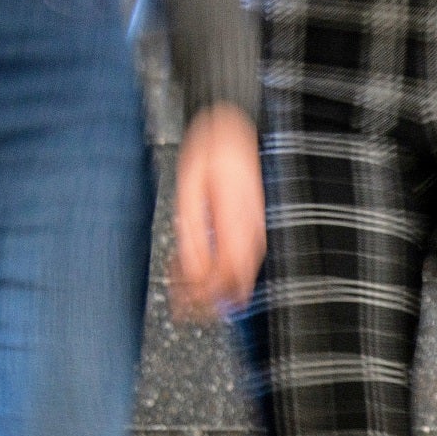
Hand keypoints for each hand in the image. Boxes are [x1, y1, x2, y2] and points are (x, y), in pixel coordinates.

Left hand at [172, 104, 266, 320]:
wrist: (233, 131)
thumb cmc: (210, 154)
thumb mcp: (188, 193)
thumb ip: (191, 235)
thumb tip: (190, 271)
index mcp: (234, 225)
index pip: (223, 278)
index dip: (202, 298)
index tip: (181, 304)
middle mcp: (250, 233)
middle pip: (235, 285)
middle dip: (208, 300)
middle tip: (181, 304)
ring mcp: (255, 231)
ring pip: (239, 276)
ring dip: (212, 286)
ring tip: (183, 284)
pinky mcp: (252, 228)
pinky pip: (240, 260)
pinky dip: (218, 270)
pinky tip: (197, 266)